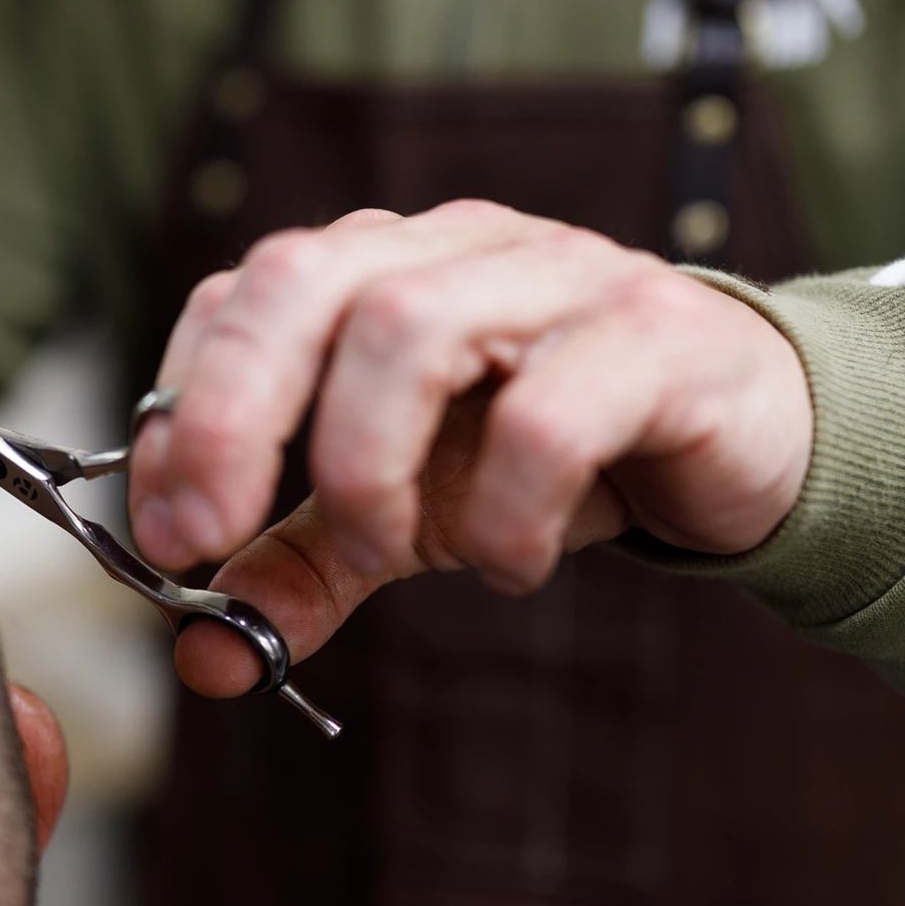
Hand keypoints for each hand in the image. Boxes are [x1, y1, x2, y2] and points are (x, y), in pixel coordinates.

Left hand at [128, 201, 812, 695]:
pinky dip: (505, 509)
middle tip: (210, 539)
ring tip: (385, 551)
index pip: (240, 295)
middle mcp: (452, 249)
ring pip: (412, 327)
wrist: (737, 438)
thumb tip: (206, 656)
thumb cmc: (548, 455)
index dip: (179, 405)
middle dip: (229, 416)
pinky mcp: (655, 335)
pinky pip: (551, 411)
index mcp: (376, 268)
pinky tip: (513, 562)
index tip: (167, 529)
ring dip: (364, 468)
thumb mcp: (405, 515)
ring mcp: (557, 275)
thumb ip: (305, 565)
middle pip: (304, 279)